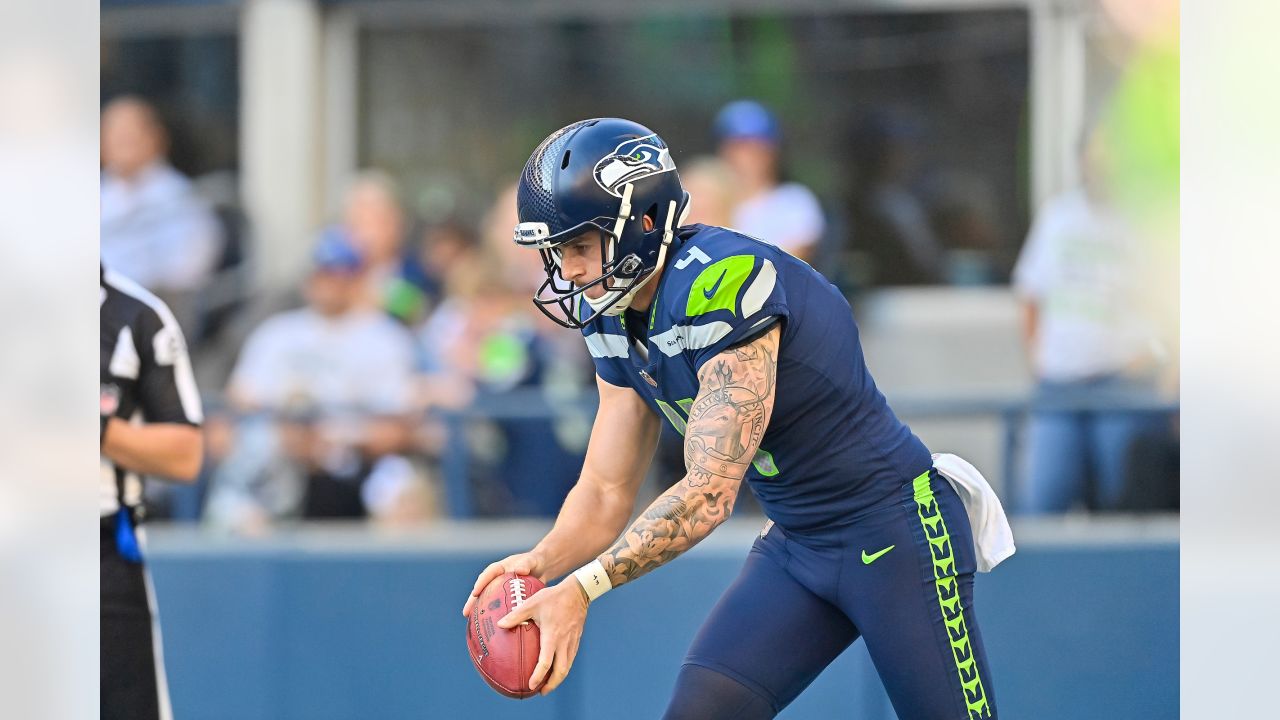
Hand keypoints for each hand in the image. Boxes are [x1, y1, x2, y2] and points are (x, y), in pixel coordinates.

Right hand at [461, 551, 544, 617]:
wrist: (542, 567)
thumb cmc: (535, 561)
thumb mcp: (530, 561)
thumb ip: (525, 564)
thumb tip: (519, 570)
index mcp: (500, 568)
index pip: (487, 575)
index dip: (480, 584)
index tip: (475, 593)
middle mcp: (497, 578)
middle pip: (483, 589)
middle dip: (473, 601)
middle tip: (466, 613)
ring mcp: (500, 588)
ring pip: (488, 599)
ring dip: (480, 609)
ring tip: (473, 623)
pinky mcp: (506, 597)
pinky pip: (498, 606)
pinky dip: (494, 614)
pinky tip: (492, 626)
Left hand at [497, 579, 589, 695]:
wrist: (578, 591)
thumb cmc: (553, 597)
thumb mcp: (532, 603)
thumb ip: (516, 615)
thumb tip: (500, 624)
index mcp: (552, 636)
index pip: (546, 662)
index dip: (538, 676)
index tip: (531, 686)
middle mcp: (564, 642)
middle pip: (561, 671)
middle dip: (552, 684)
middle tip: (541, 692)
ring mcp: (572, 641)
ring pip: (568, 666)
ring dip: (558, 678)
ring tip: (549, 684)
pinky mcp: (576, 639)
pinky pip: (571, 657)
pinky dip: (564, 666)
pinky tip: (557, 666)